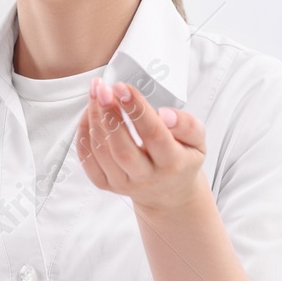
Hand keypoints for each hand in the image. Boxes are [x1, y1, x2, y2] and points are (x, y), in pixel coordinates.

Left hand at [77, 80, 207, 213]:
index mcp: (173, 163)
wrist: (168, 192)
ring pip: (101, 152)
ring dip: (94, 119)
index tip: (122, 87)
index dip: (135, 109)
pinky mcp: (105, 184)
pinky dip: (84, 132)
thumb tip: (165, 114)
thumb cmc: (181, 159)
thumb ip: (187, 125)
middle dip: (109, 114)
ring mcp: (122, 183)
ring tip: (96, 93)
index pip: (153, 135)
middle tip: (103, 88)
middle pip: (122, 147)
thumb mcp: (198, 141)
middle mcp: (146, 177)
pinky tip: (90, 112)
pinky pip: (87, 158)